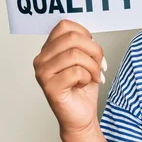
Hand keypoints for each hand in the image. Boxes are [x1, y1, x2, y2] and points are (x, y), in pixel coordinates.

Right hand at [33, 19, 106, 135]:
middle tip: (100, 64)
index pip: (65, 25)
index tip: (93, 49)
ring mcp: (42, 73)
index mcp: (49, 49)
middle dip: (94, 50)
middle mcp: (41, 59)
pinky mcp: (49, 87)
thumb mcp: (86, 59)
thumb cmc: (83, 88)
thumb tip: (89, 36)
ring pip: (75, 54)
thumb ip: (83, 44)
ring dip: (92, 66)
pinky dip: (87, 78)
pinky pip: (76, 72)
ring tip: (93, 76)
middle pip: (72, 37)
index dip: (85, 34)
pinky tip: (83, 84)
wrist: (81, 116)